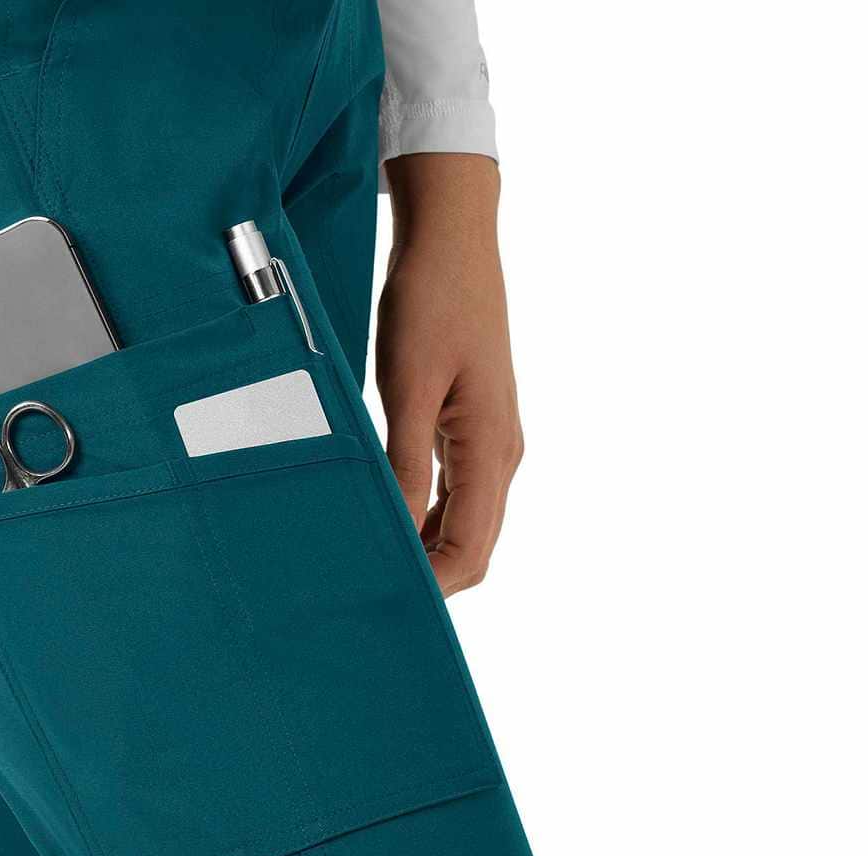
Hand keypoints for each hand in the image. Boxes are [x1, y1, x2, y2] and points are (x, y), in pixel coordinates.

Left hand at [378, 153, 523, 595]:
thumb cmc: (431, 302)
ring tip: (368, 561)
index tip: (388, 602)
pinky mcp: (470, 430)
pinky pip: (453, 495)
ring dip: (424, 551)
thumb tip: (398, 530)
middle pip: (472, 546)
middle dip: (429, 577)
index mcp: (491, 449)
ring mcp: (489, 444)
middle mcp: (499, 455)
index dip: (433, 585)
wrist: (452, 241)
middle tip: (367, 591)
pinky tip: (385, 519)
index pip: (472, 548)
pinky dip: (423, 519)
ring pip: (463, 524)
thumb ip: (404, 462)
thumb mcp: (406, 385)